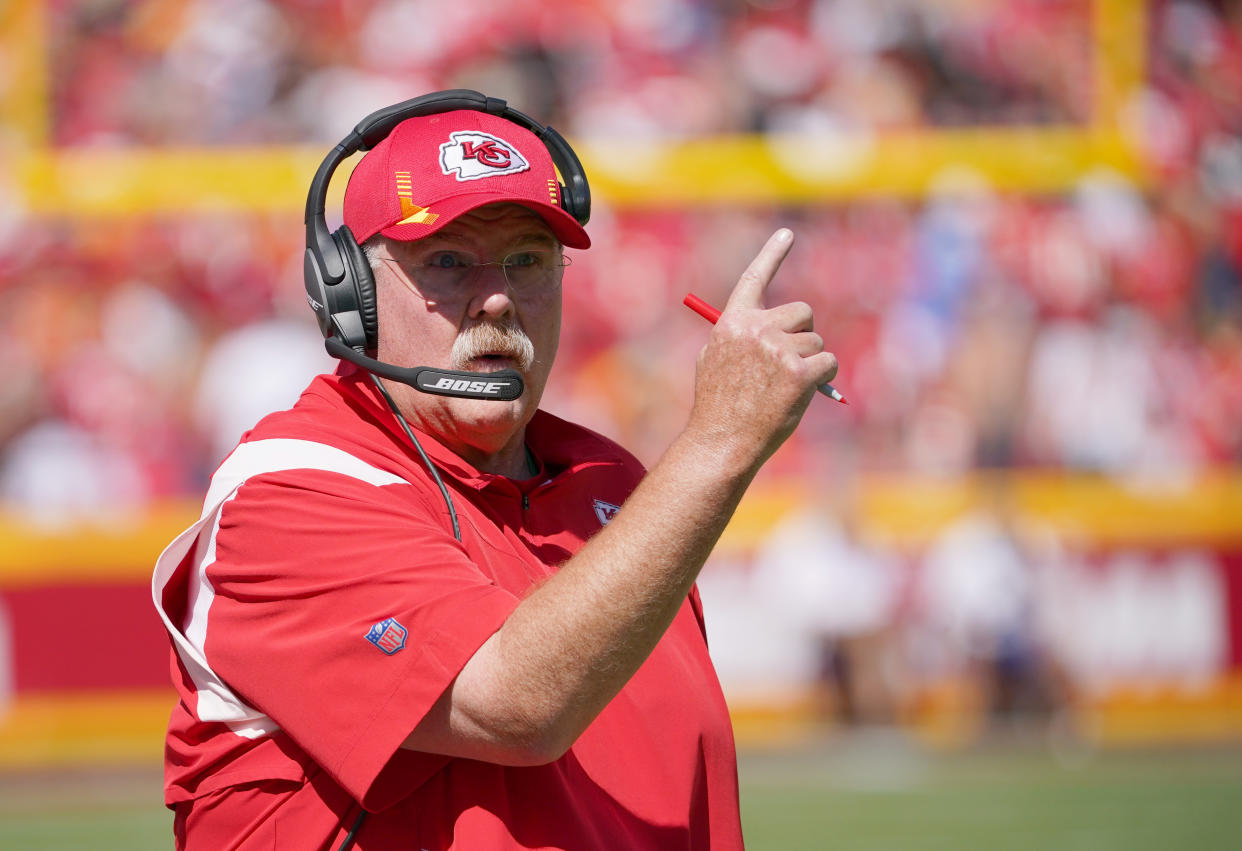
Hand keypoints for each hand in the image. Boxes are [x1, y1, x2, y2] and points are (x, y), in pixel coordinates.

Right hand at [688, 229, 837, 468]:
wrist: (722, 442)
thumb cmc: (720, 407)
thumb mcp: (716, 362)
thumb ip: (739, 339)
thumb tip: (775, 329)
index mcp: (732, 323)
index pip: (755, 278)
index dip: (772, 254)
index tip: (788, 233)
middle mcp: (755, 328)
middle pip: (802, 312)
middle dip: (802, 335)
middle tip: (787, 365)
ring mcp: (778, 349)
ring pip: (817, 342)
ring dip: (810, 364)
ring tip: (784, 389)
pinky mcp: (800, 372)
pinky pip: (828, 363)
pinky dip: (824, 379)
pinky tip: (800, 394)